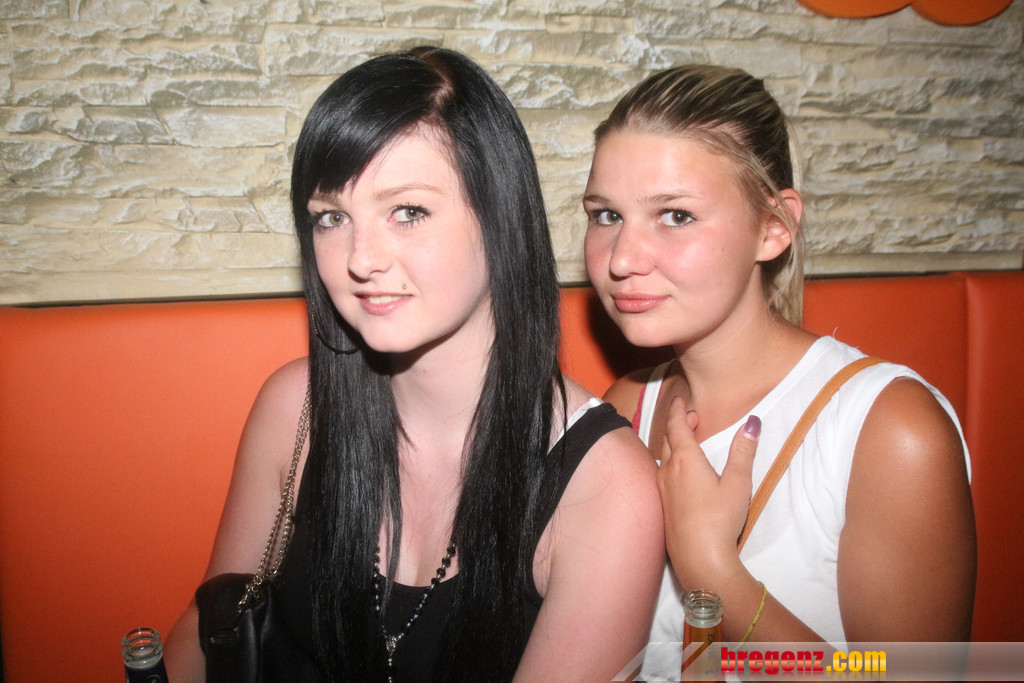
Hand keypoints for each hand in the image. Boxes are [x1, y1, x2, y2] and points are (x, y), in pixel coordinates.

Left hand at [657, 396, 759, 590]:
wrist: (700, 559)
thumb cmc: (720, 518)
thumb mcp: (737, 483)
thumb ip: (743, 452)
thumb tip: (752, 422)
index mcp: (685, 460)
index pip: (676, 426)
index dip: (677, 410)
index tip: (678, 398)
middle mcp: (668, 471)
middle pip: (667, 439)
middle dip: (677, 424)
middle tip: (690, 417)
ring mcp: (662, 490)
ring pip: (663, 457)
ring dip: (672, 444)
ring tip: (686, 441)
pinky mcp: (662, 506)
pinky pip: (662, 474)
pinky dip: (670, 462)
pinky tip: (680, 474)